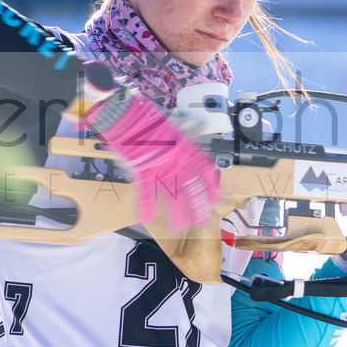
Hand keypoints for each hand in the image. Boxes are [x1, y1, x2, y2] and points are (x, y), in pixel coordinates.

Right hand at [82, 91, 217, 231]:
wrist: (130, 119)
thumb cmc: (152, 122)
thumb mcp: (176, 123)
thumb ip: (189, 127)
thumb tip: (200, 123)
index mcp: (186, 151)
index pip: (204, 173)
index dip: (211, 187)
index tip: (216, 199)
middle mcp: (176, 163)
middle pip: (191, 189)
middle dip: (197, 208)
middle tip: (200, 221)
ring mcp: (159, 169)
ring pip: (171, 196)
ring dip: (175, 213)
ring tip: (178, 227)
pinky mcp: (141, 172)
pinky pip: (144, 193)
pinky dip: (145, 207)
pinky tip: (148, 219)